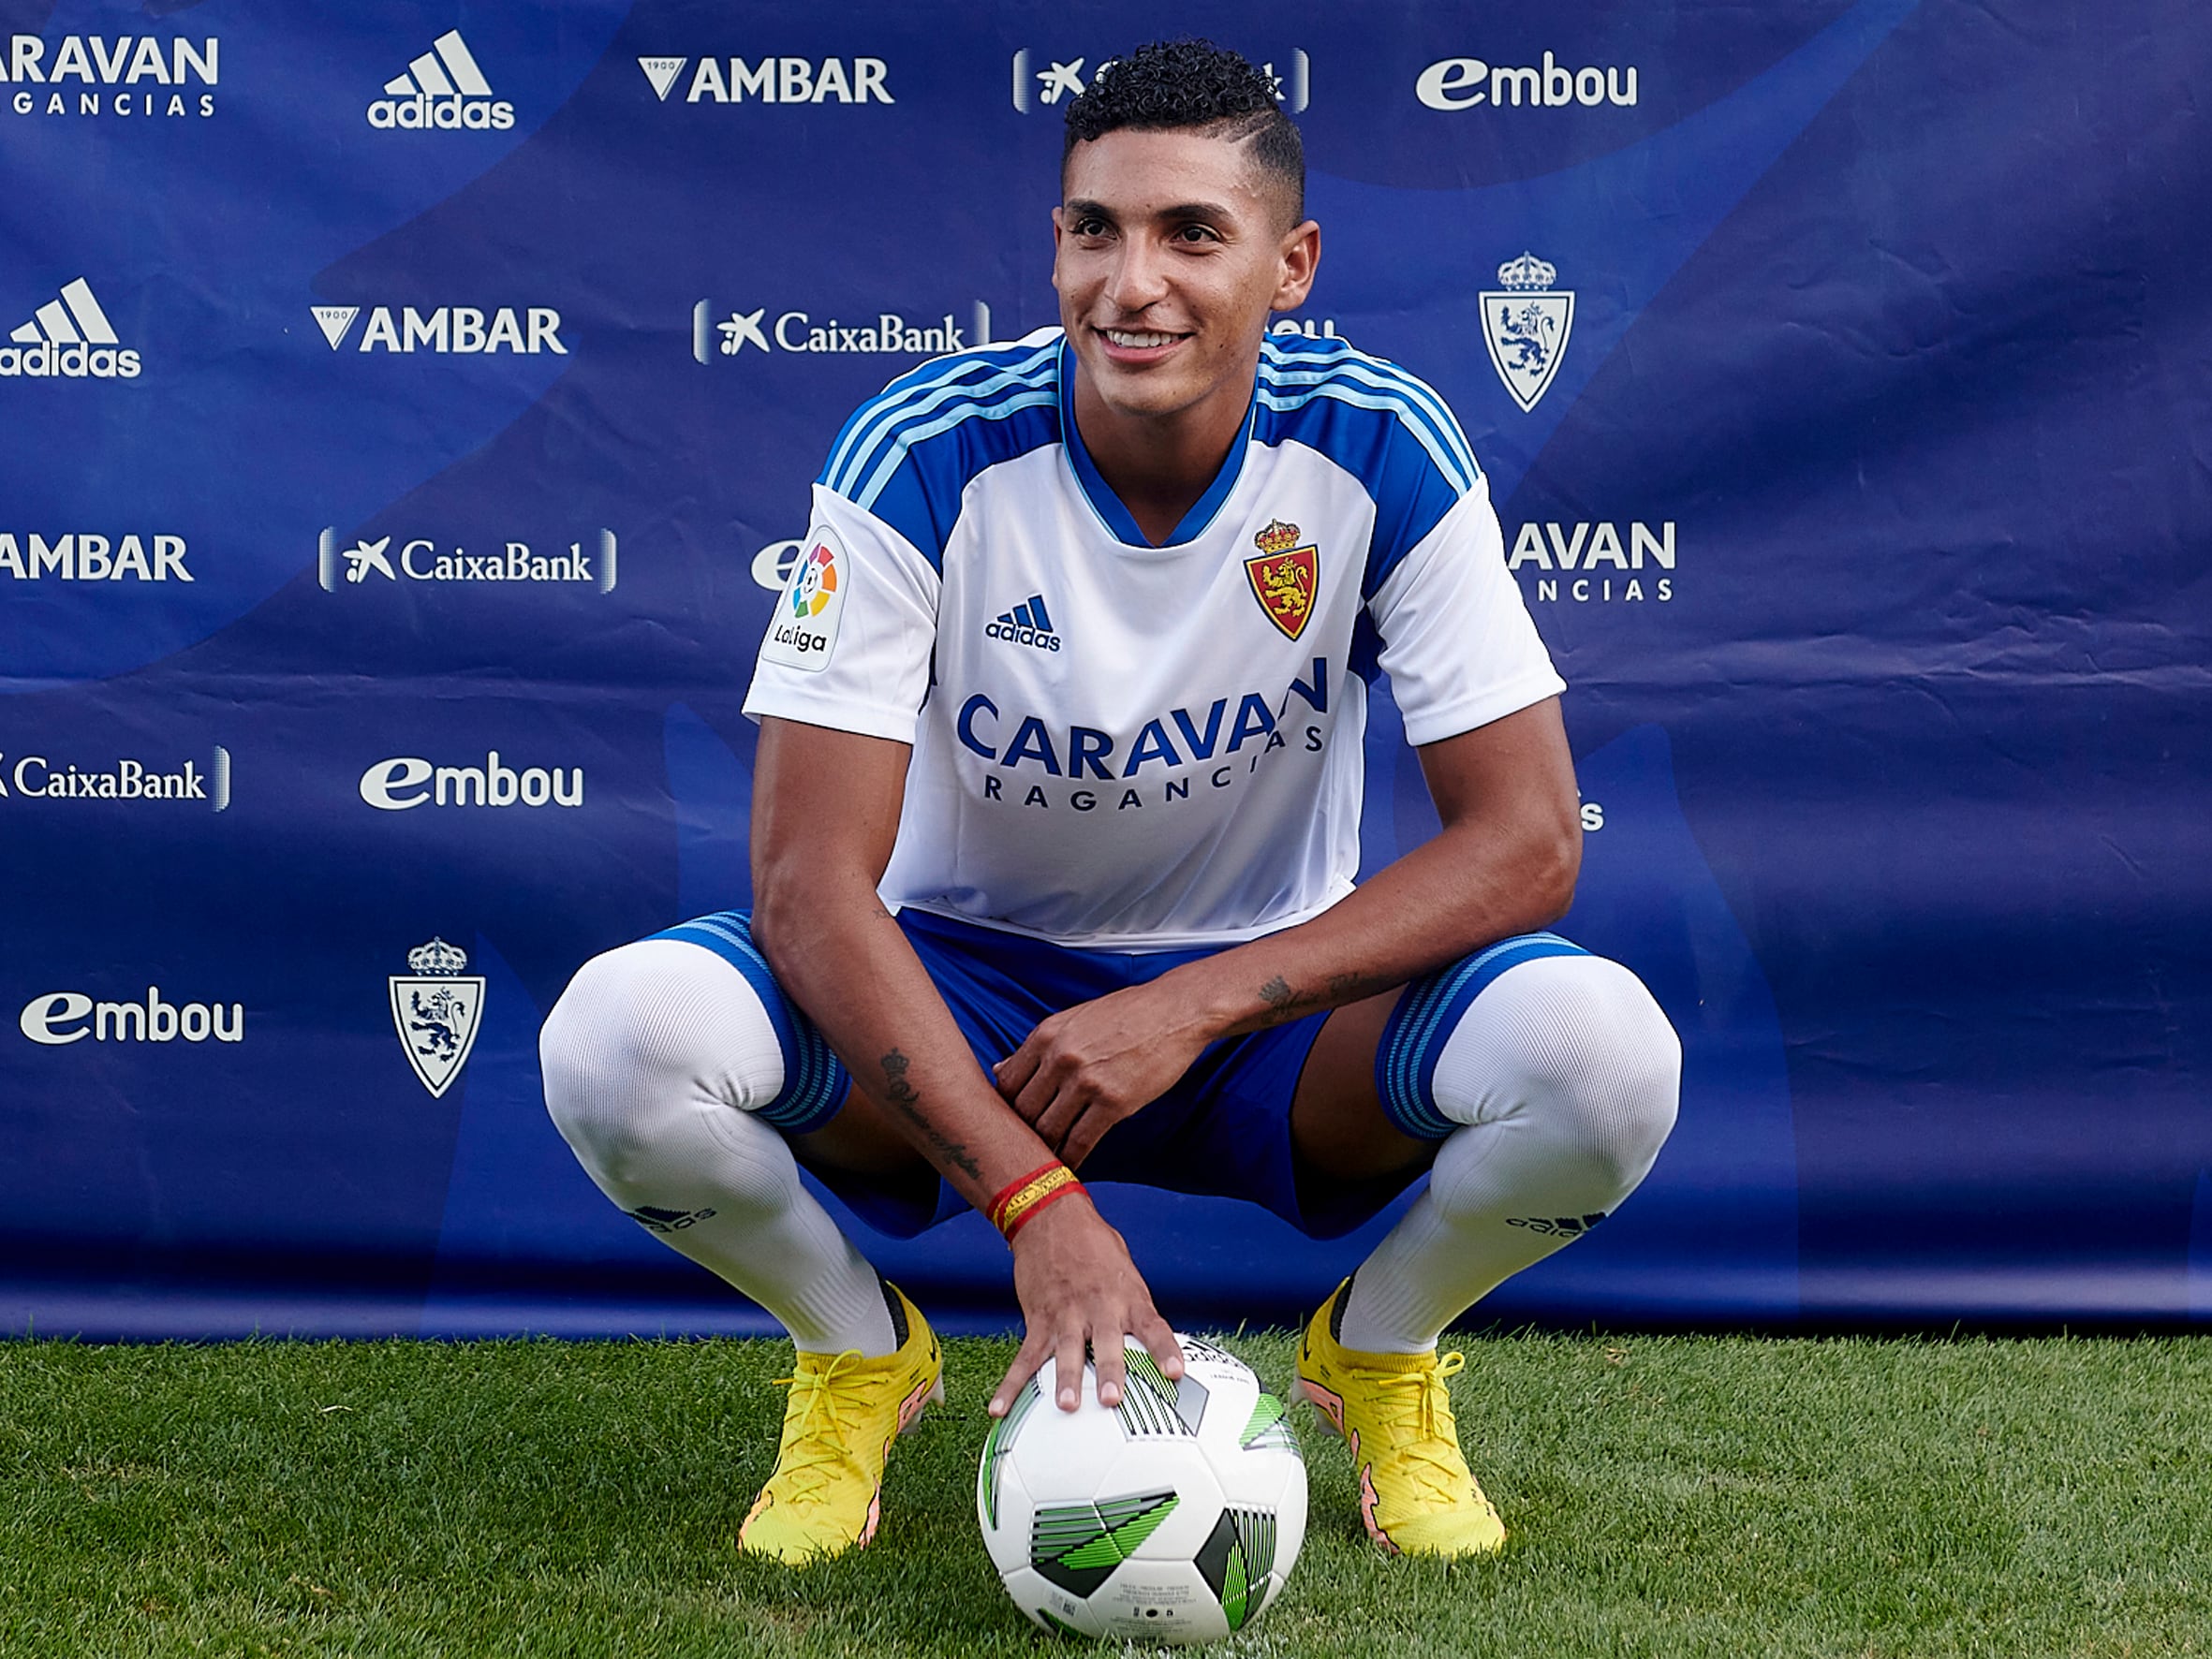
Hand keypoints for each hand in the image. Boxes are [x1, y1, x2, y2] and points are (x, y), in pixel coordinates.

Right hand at [988, 1193, 1183, 1415]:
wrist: (1052, 1217)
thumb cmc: (1095, 1247)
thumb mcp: (1126, 1273)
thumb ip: (1136, 1309)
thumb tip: (1153, 1348)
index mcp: (1127, 1297)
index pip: (1153, 1327)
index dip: (1165, 1351)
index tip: (1176, 1374)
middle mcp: (1099, 1307)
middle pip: (1107, 1343)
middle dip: (1110, 1371)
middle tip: (1111, 1399)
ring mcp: (1066, 1314)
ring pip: (1065, 1351)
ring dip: (1065, 1379)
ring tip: (1066, 1406)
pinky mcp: (1038, 1320)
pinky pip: (1024, 1358)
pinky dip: (1011, 1385)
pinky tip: (999, 1408)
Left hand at [992, 979, 1212, 1167]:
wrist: (1176, 1011)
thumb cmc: (1126, 1014)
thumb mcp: (1072, 1020)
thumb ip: (1037, 1047)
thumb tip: (1000, 1071)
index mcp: (1046, 1035)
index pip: (1007, 1083)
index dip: (1005, 1108)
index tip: (1012, 1122)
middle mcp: (1060, 1057)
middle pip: (1023, 1110)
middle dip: (1022, 1133)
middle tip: (1025, 1148)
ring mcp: (1086, 1081)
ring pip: (1048, 1130)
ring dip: (1045, 1150)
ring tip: (1044, 1163)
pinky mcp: (1114, 1102)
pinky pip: (1081, 1141)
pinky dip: (1071, 1159)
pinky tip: (1071, 1167)